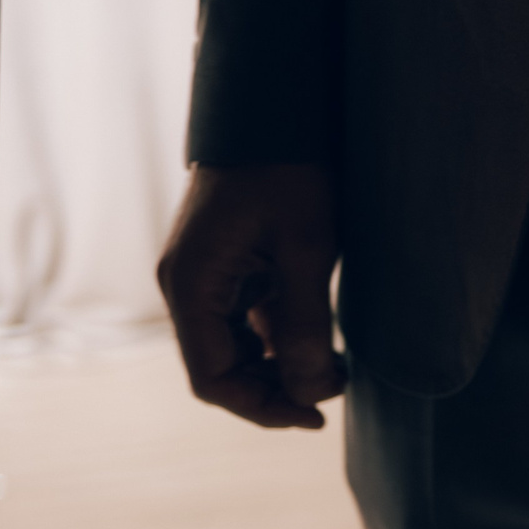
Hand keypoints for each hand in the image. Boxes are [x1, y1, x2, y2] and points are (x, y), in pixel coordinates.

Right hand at [157, 164, 344, 429]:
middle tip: (338, 392)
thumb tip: (310, 393)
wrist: (277, 111)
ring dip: (283, 370)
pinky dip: (284, 343)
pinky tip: (327, 346)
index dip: (263, 408)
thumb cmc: (290, 171)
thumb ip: (305, 324)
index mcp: (191, 286)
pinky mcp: (232, 269)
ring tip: (340, 371)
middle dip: (277, 391)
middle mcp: (189, 287)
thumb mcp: (308, 250)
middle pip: (223, 371)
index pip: (213, 379)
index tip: (317, 417)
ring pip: (238, 351)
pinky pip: (250, 324)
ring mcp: (208, 279)